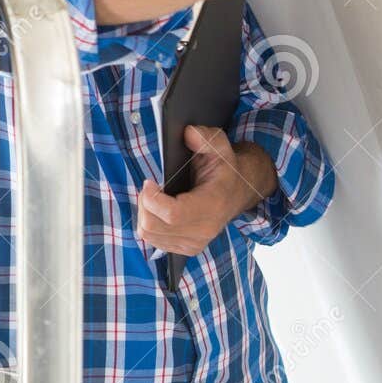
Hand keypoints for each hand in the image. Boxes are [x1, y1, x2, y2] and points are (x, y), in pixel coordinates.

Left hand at [136, 125, 276, 256]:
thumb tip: (189, 133)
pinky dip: (149, 224)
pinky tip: (158, 210)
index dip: (152, 198)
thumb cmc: (224, 169)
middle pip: (153, 226)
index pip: (172, 214)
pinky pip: (152, 241)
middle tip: (150, 187)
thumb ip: (205, 138)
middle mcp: (203, 230)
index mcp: (212, 206)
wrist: (237, 192)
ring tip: (154, 197)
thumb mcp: (219, 147)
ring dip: (144, 213)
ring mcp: (194, 243)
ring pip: (149, 234)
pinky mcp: (185, 249)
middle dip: (144, 203)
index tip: (149, 181)